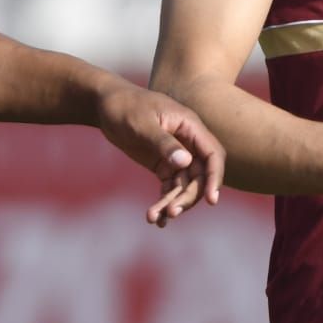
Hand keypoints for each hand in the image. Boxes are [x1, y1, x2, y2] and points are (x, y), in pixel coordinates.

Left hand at [95, 81, 225, 226]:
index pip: (213, 155)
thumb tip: (186, 163)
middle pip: (199, 176)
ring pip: (184, 185)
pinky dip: (164, 201)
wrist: (107, 104)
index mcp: (190, 127)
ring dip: (173, 203)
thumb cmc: (126, 106)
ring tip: (153, 217)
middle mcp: (188, 142)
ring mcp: (176, 154)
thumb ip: (164, 143)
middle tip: (172, 212)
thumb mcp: (142, 123)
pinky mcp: (162, 164)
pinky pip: (169, 186)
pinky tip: (155, 218)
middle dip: (189, 196)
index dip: (215, 178)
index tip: (211, 201)